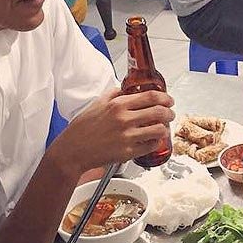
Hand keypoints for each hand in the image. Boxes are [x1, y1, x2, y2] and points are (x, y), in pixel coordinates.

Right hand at [58, 89, 174, 171]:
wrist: (73, 151)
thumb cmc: (82, 128)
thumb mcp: (97, 104)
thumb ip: (114, 94)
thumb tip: (126, 89)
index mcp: (118, 105)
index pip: (151, 96)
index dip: (165, 97)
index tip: (169, 100)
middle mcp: (124, 119)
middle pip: (159, 112)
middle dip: (169, 113)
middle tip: (170, 114)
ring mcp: (127, 137)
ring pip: (158, 130)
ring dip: (165, 128)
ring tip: (163, 128)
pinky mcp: (127, 152)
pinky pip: (150, 146)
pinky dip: (155, 142)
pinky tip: (153, 140)